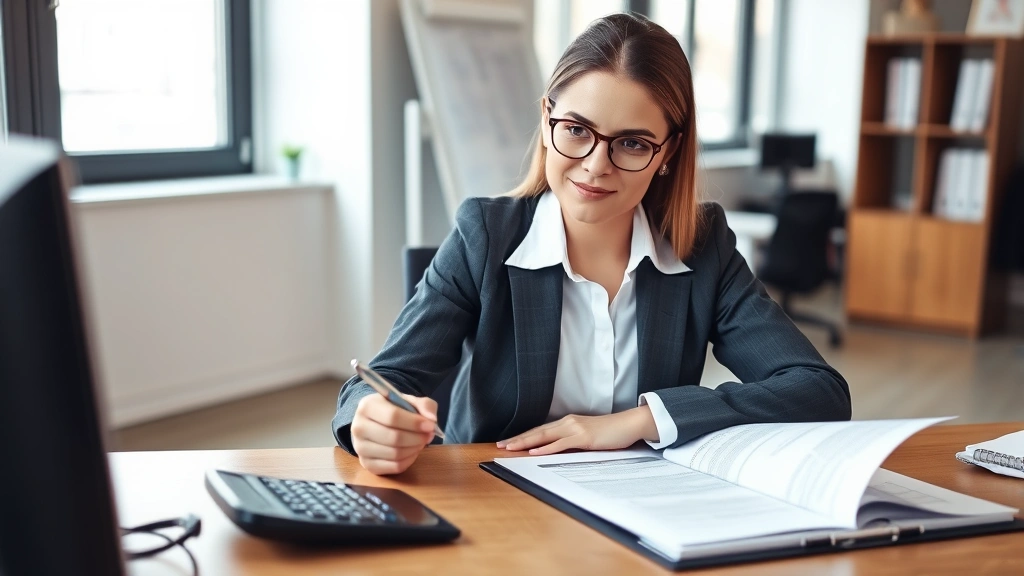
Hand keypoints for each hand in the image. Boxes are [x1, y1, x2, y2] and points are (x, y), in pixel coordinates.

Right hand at [351, 393, 437, 474]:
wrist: (375, 423)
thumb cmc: (394, 410)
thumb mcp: (409, 401)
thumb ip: (424, 405)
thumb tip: (431, 419)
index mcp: (367, 406)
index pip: (392, 416)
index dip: (414, 423)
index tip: (430, 425)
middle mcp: (358, 427)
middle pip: (393, 437)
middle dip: (417, 437)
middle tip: (429, 435)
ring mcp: (360, 448)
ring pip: (395, 453)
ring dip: (414, 448)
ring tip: (421, 441)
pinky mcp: (367, 464)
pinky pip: (394, 467)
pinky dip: (409, 460)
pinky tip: (413, 451)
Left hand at [496, 406, 658, 455]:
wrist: (629, 424)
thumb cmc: (611, 432)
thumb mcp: (587, 437)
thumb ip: (572, 442)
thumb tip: (559, 451)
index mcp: (568, 423)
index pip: (540, 430)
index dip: (524, 436)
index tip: (509, 442)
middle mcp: (568, 422)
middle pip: (537, 431)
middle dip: (518, 439)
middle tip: (501, 445)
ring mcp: (575, 429)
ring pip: (544, 436)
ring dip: (525, 442)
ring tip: (511, 447)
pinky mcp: (583, 437)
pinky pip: (561, 444)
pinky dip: (546, 448)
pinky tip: (535, 451)